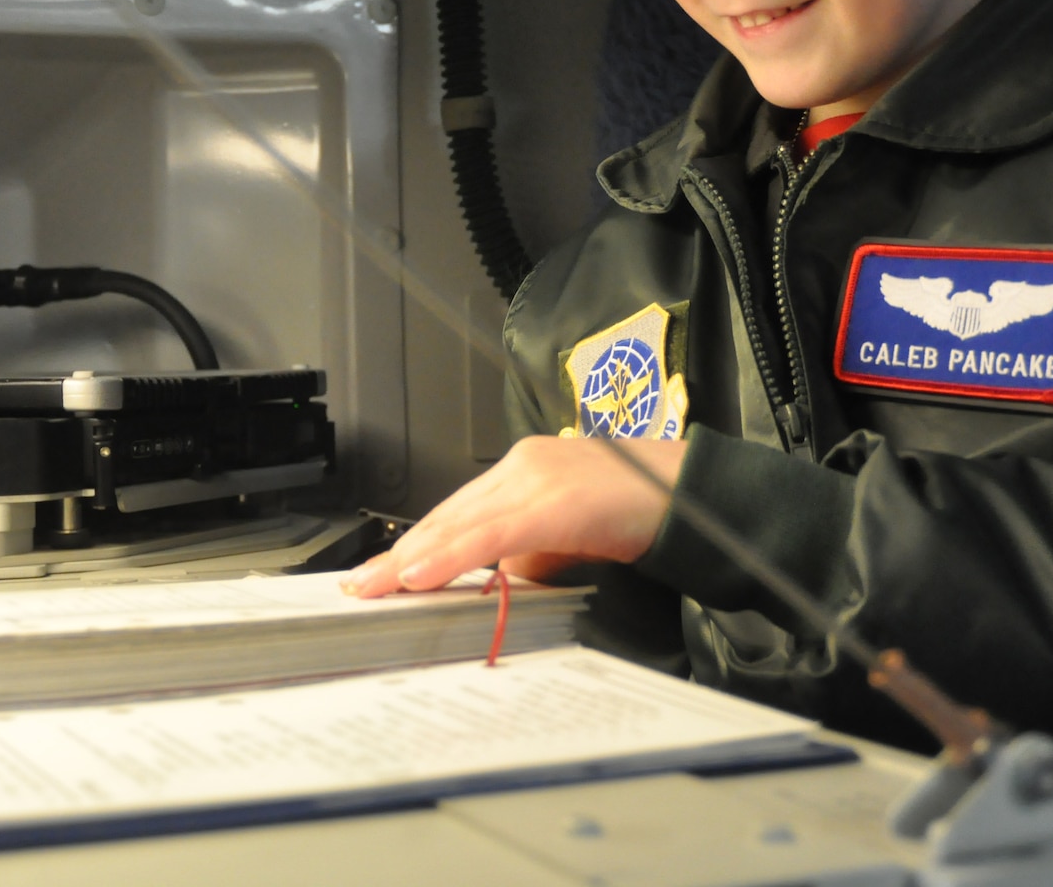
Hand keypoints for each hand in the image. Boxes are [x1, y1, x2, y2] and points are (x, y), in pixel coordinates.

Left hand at [341, 433, 686, 596]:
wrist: (693, 492)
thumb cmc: (642, 509)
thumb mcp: (573, 534)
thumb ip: (533, 556)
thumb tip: (499, 588)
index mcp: (526, 469)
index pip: (457, 510)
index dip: (417, 543)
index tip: (384, 571)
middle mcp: (523, 465)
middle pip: (447, 515)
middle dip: (400, 554)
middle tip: (360, 586)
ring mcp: (537, 479)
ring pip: (459, 523)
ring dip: (410, 561)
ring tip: (375, 588)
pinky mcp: (554, 502)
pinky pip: (491, 535)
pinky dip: (451, 557)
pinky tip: (421, 575)